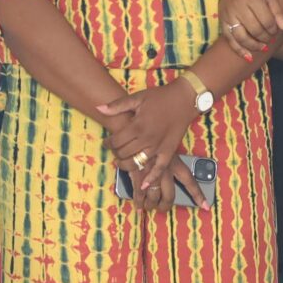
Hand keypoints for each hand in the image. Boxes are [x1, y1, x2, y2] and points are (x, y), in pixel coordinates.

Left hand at [96, 81, 198, 195]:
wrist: (184, 99)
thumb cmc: (160, 97)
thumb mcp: (137, 98)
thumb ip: (117, 105)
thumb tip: (98, 108)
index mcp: (137, 125)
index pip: (116, 141)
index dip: (108, 143)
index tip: (106, 143)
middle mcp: (146, 139)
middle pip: (124, 153)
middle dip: (116, 153)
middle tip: (115, 151)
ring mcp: (158, 147)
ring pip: (137, 163)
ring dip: (126, 166)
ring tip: (122, 163)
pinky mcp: (169, 152)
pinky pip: (159, 169)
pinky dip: (151, 178)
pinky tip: (143, 185)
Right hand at [219, 0, 282, 57]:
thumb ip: (278, 13)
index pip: (266, 21)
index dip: (274, 29)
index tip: (275, 29)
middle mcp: (239, 7)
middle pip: (255, 30)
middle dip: (265, 38)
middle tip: (270, 38)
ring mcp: (228, 14)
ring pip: (241, 37)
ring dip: (254, 46)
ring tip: (262, 47)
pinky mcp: (221, 20)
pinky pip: (229, 39)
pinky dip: (238, 50)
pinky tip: (248, 56)